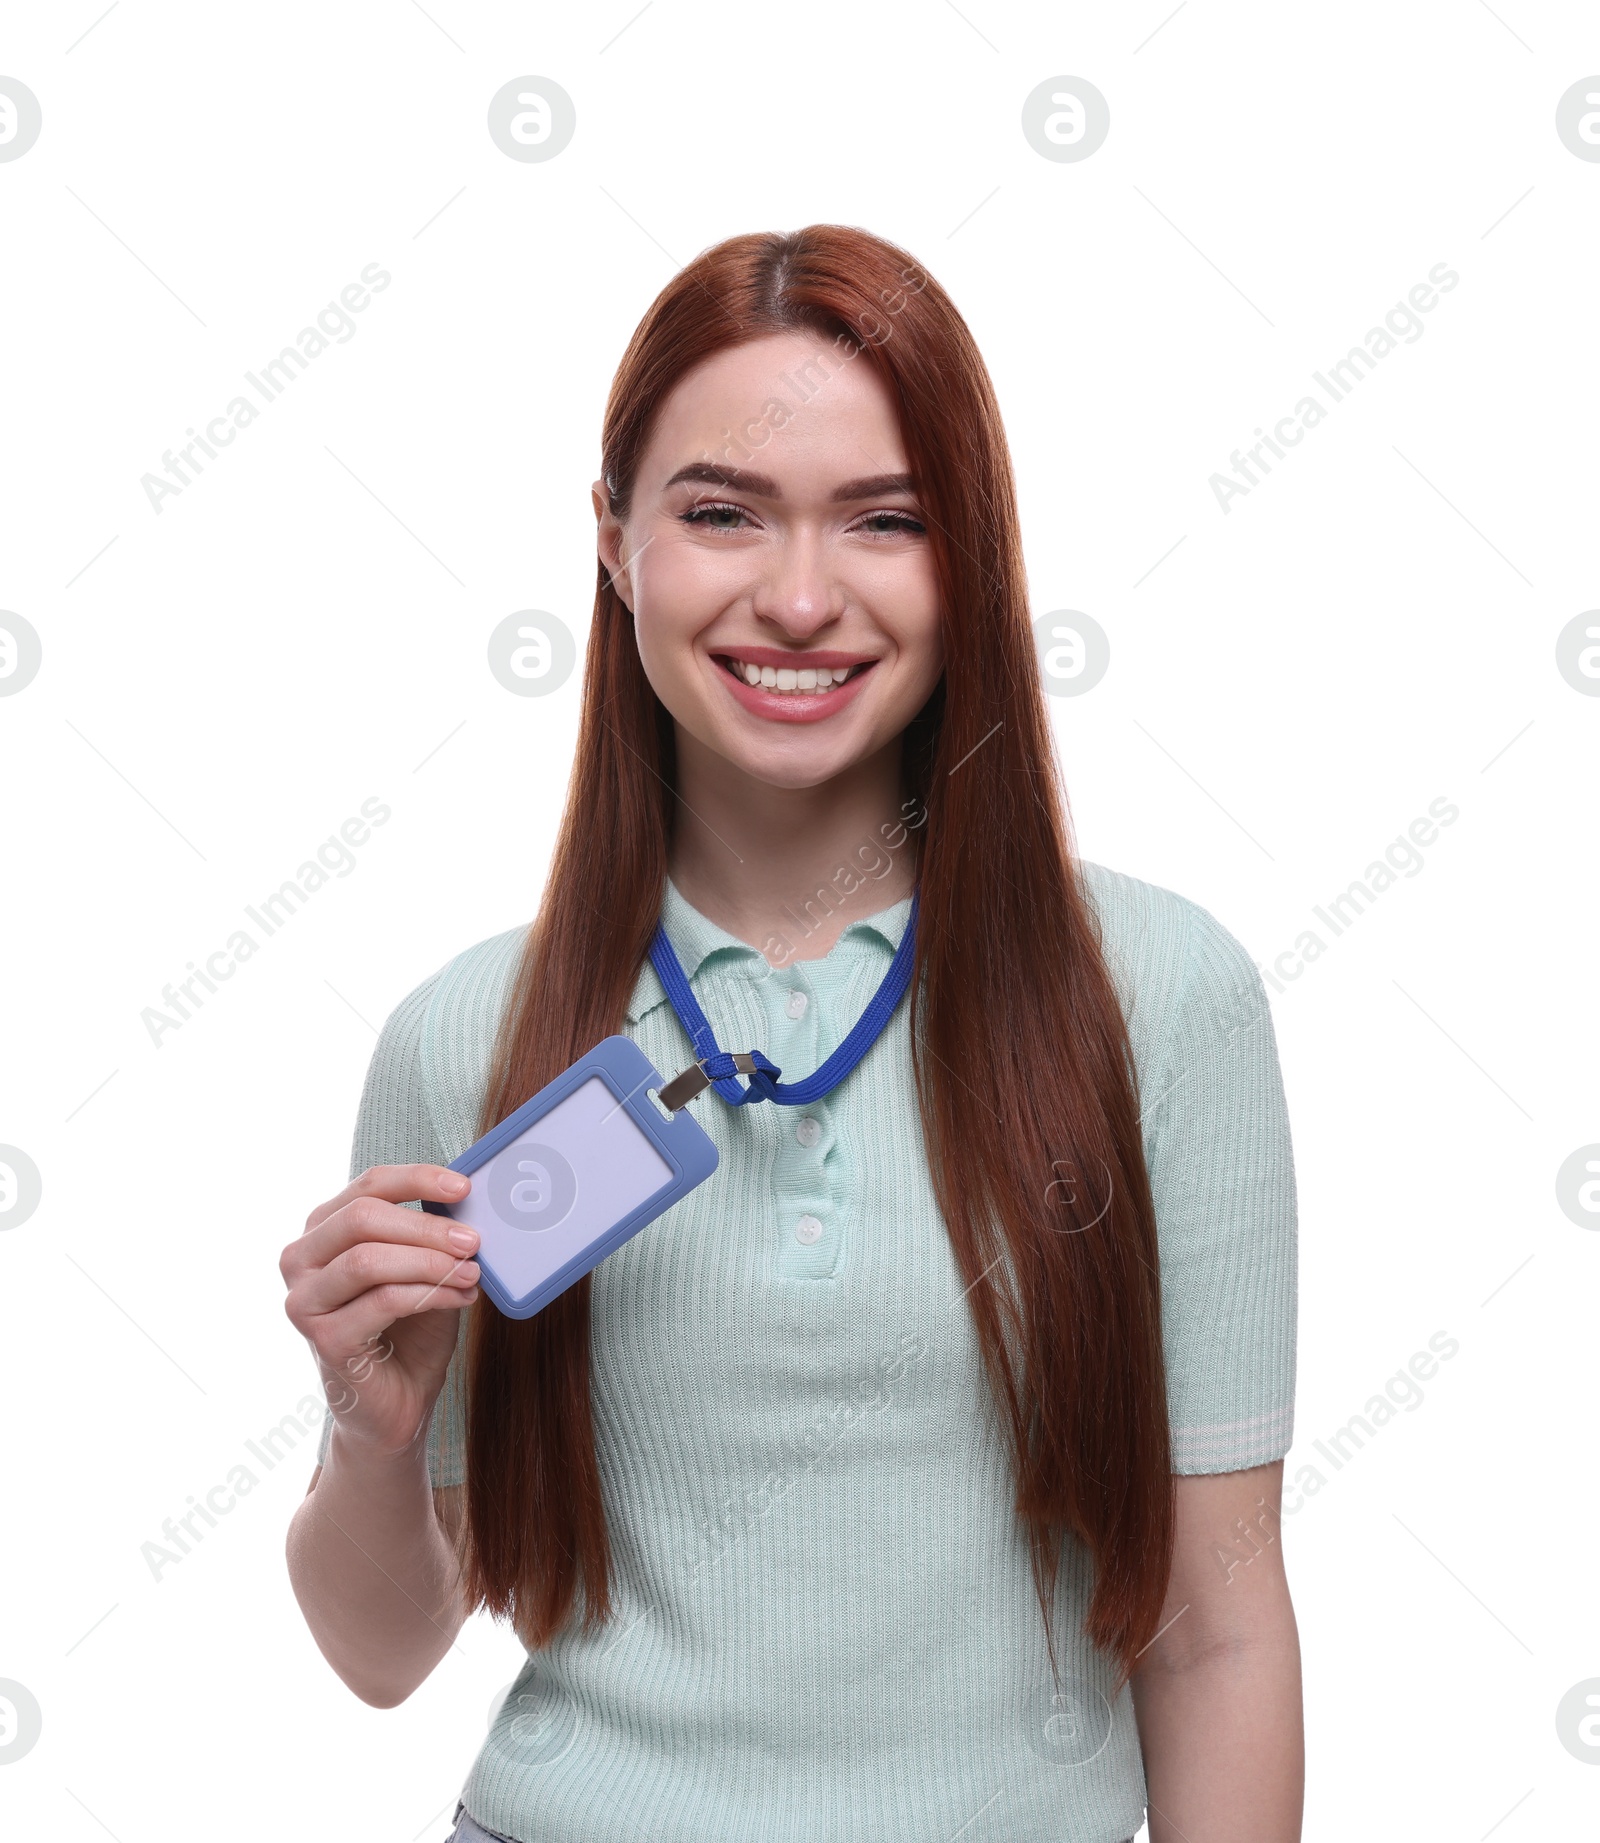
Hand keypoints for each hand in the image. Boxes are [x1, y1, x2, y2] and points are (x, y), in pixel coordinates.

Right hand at [282, 1165, 479, 1463]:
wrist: (397, 1403)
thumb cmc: (409, 1330)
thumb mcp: (423, 1269)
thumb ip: (432, 1236)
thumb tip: (467, 1202)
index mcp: (324, 1231)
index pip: (368, 1186)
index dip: (417, 1178)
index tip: (464, 1187)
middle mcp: (301, 1260)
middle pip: (362, 1218)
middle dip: (426, 1225)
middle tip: (473, 1239)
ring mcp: (305, 1301)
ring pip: (368, 1259)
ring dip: (429, 1261)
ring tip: (472, 1271)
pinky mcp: (323, 1339)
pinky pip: (382, 1301)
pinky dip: (430, 1293)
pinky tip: (461, 1297)